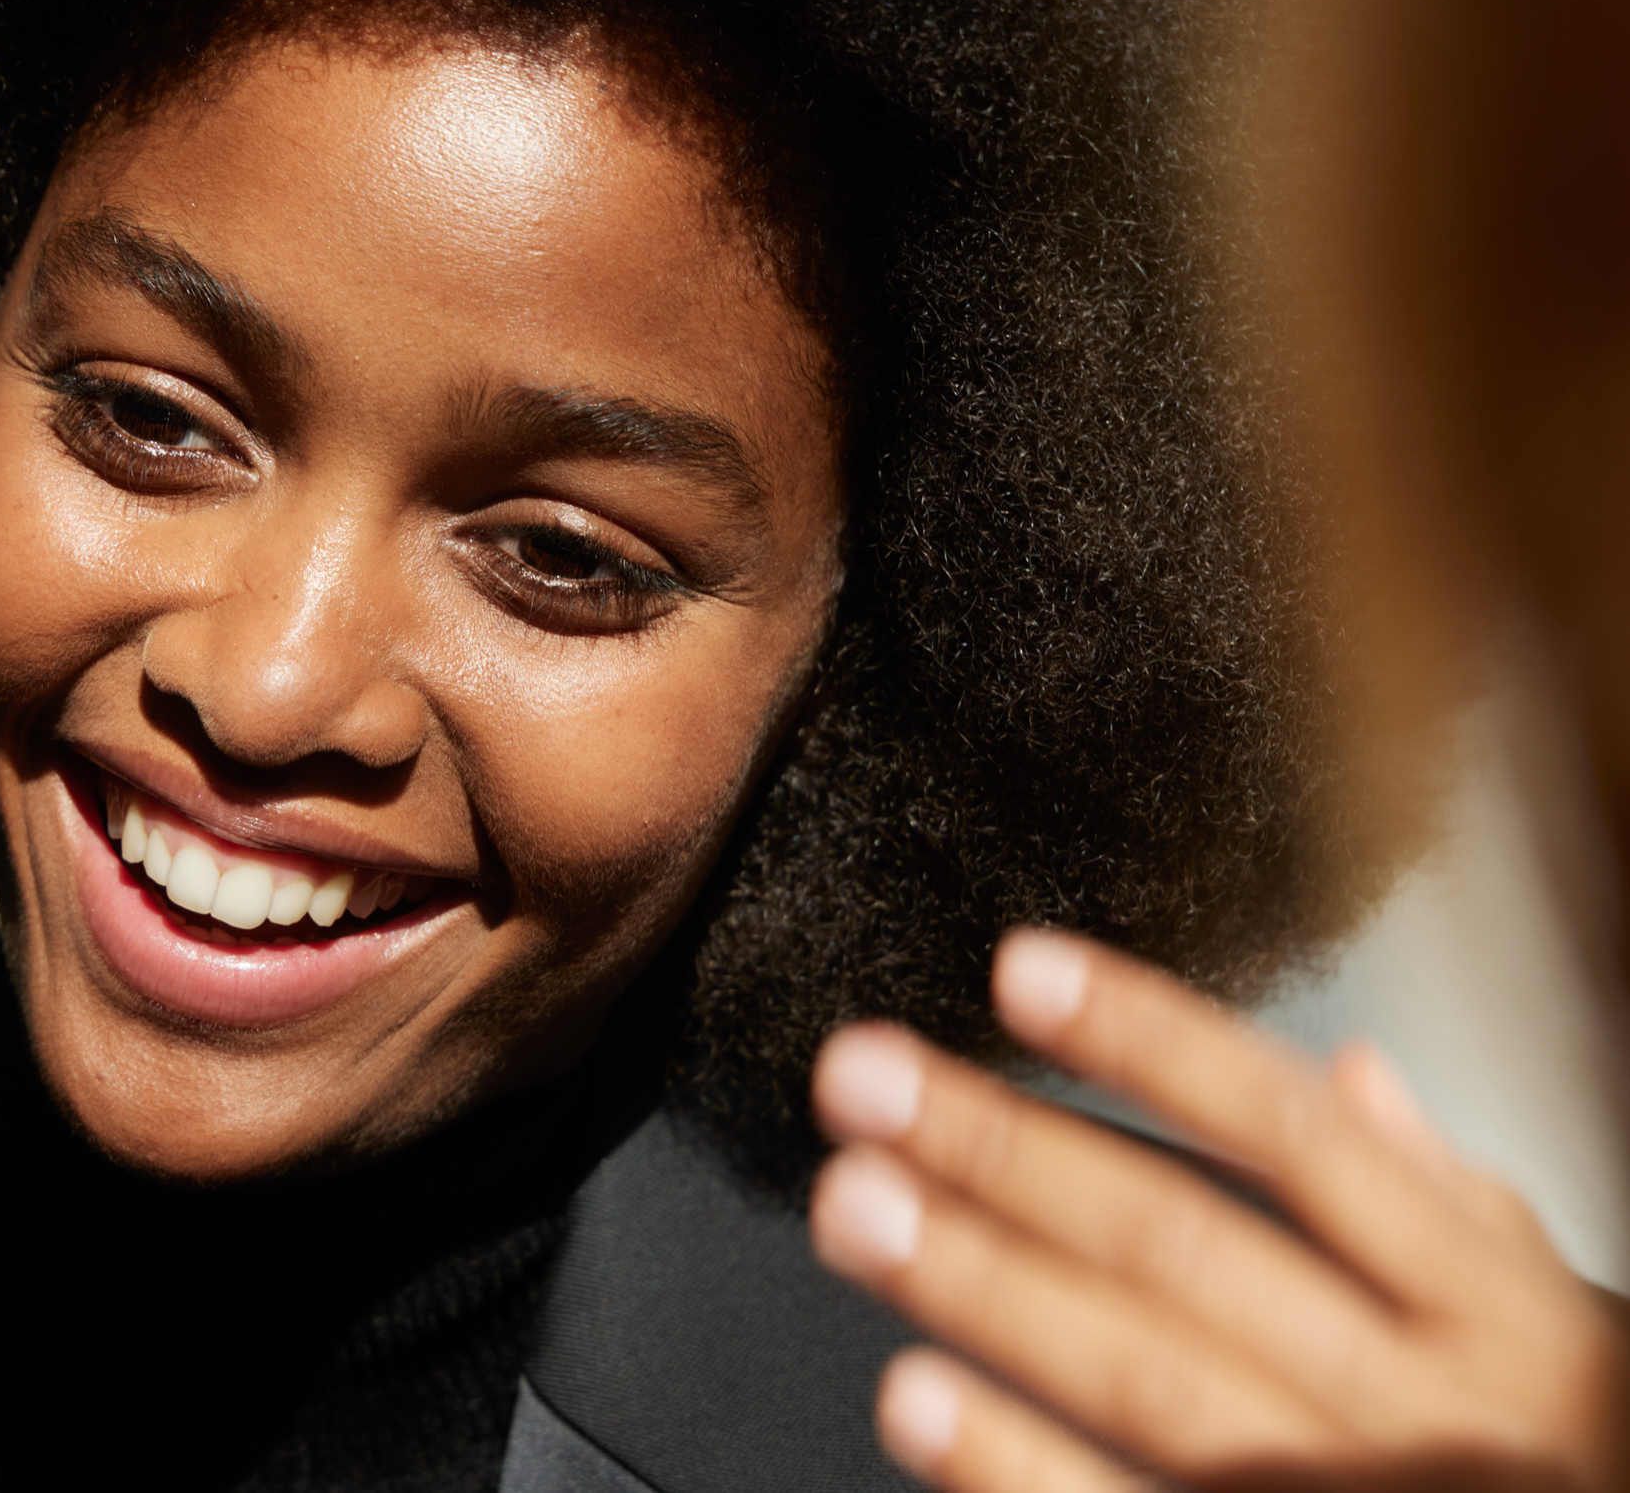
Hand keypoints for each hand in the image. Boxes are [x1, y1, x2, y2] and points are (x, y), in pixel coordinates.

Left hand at [807, 928, 1627, 1490]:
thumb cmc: (1587, 1473)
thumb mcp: (1572, 1341)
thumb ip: (1460, 1213)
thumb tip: (1354, 1076)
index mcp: (1499, 1312)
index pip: (1302, 1141)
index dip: (1155, 1045)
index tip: (1019, 971)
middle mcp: (1428, 1406)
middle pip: (1184, 1249)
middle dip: (1008, 1157)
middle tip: (863, 1085)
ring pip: (1146, 1381)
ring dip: (984, 1289)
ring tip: (857, 1208)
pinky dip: (1016, 1468)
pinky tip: (916, 1402)